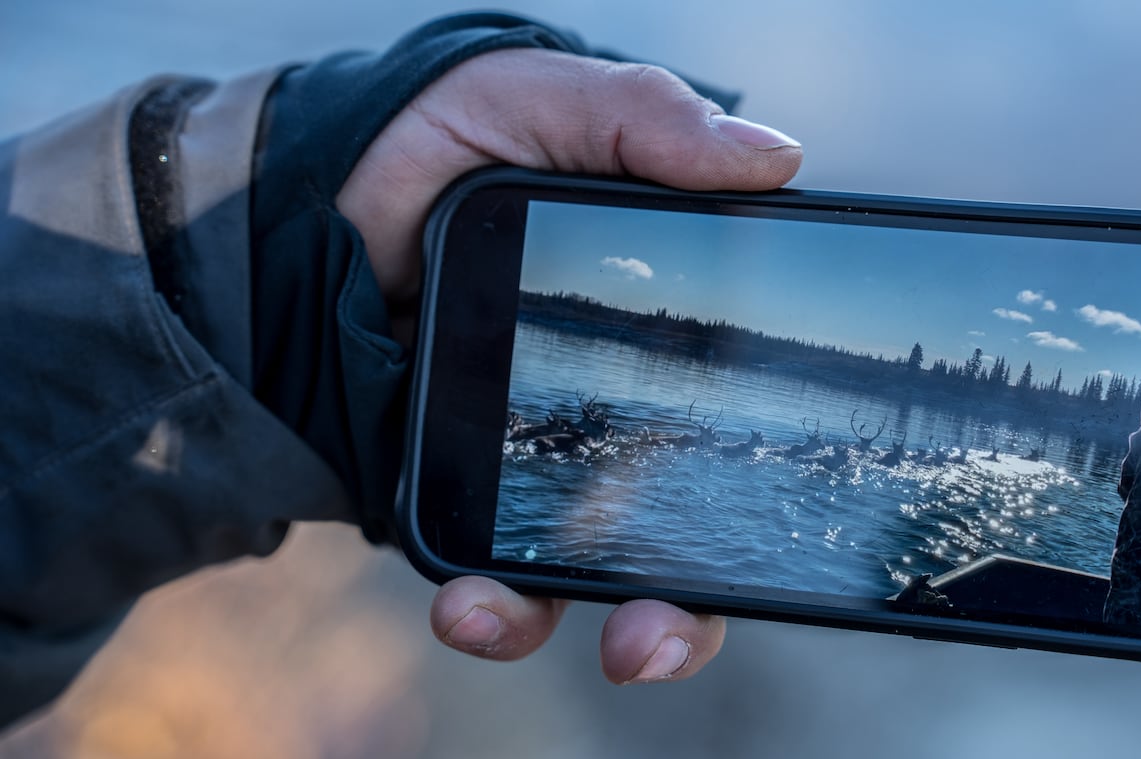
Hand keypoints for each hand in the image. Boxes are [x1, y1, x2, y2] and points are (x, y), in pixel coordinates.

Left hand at [336, 48, 801, 682]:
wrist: (294, 191)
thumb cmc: (429, 141)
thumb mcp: (532, 102)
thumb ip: (637, 118)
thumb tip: (774, 161)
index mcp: (652, 335)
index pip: (737, 408)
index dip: (773, 461)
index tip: (801, 498)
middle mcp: (602, 416)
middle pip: (673, 536)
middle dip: (682, 609)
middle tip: (658, 633)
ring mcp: (521, 463)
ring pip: (576, 579)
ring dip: (581, 622)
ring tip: (564, 631)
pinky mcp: (447, 493)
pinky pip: (479, 571)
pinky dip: (485, 605)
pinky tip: (467, 603)